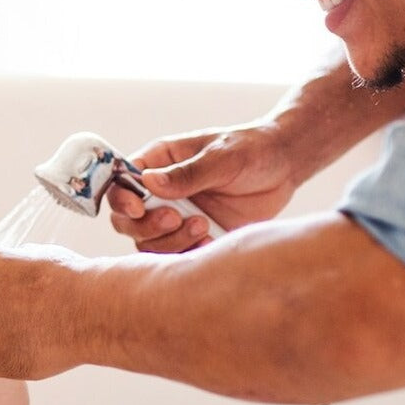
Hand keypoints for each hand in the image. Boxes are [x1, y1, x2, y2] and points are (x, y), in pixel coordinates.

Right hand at [106, 122, 297, 252]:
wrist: (283, 166)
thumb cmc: (250, 149)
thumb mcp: (222, 156)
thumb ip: (187, 173)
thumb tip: (148, 182)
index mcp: (159, 162)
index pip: (121, 183)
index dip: (121, 199)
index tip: (138, 208)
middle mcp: (161, 192)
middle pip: (127, 220)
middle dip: (146, 226)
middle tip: (177, 218)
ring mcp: (177, 216)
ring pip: (149, 242)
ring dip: (170, 242)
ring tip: (203, 226)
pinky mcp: (196, 236)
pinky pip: (177, 256)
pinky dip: (187, 255)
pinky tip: (210, 242)